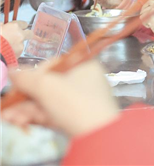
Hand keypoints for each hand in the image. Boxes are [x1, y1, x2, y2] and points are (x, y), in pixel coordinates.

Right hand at [0, 21, 29, 55]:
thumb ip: (2, 25)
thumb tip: (3, 24)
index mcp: (15, 26)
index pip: (24, 24)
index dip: (21, 26)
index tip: (19, 28)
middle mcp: (21, 34)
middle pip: (30, 33)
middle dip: (27, 34)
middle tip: (20, 36)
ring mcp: (21, 44)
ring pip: (22, 42)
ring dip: (17, 43)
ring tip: (8, 46)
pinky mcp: (20, 52)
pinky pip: (19, 49)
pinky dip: (15, 50)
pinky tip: (8, 51)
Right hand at [2, 60, 119, 137]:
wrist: (96, 135)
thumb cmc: (75, 103)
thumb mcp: (47, 86)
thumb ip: (26, 78)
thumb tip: (13, 72)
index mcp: (84, 66)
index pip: (54, 65)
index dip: (34, 75)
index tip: (18, 83)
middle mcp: (85, 81)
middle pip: (49, 86)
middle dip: (25, 98)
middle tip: (8, 106)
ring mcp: (82, 101)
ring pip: (49, 102)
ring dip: (26, 109)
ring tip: (10, 118)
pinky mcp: (77, 119)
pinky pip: (54, 114)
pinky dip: (37, 117)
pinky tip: (20, 122)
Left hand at [140, 0, 153, 32]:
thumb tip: (149, 9)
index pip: (150, 1)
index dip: (146, 5)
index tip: (144, 9)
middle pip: (144, 7)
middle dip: (143, 13)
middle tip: (144, 17)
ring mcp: (152, 10)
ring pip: (142, 13)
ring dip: (145, 19)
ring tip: (151, 23)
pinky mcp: (148, 16)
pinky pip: (142, 19)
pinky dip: (145, 23)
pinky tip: (150, 26)